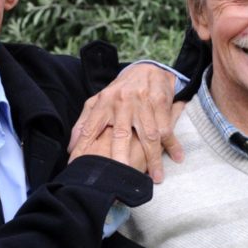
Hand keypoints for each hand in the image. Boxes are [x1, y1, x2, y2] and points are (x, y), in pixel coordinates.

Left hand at [69, 63, 185, 181]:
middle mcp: (121, 103)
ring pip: (149, 135)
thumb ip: (83, 124)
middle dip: (121, 154)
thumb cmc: (118, 93)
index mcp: (103, 104)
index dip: (83, 147)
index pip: (90, 128)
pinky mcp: (160, 102)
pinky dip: (173, 144)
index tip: (79, 167)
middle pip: (121, 134)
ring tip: (157, 177)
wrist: (145, 69)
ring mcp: (142, 103)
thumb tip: (71, 148)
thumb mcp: (97, 103)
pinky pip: (166, 127)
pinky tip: (177, 157)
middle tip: (122, 173)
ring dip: (154, 157)